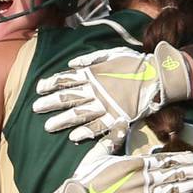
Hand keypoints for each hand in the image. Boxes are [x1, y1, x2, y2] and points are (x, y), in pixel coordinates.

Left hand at [33, 42, 190, 142]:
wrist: (157, 76)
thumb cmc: (134, 64)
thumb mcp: (110, 54)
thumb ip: (89, 59)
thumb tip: (71, 64)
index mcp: (94, 75)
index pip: (67, 79)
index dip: (51, 84)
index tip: (38, 88)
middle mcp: (96, 90)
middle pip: (69, 97)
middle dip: (50, 103)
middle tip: (35, 108)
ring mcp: (106, 105)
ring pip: (79, 114)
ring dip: (62, 120)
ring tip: (48, 126)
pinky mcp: (117, 118)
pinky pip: (99, 127)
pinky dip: (86, 132)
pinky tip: (73, 137)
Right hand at [48, 140, 192, 192]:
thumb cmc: (88, 177)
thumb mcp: (98, 153)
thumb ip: (112, 138)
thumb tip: (119, 120)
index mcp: (135, 164)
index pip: (164, 160)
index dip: (181, 158)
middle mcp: (144, 179)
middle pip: (173, 174)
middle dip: (192, 171)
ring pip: (172, 189)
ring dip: (190, 186)